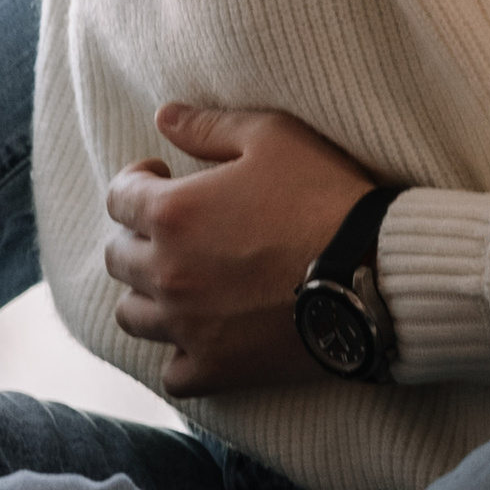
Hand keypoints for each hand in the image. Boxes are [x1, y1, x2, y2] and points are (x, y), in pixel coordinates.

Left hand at [102, 103, 379, 396]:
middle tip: (172, 228)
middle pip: (118, 258)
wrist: (371, 272)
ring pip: (132, 317)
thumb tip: (164, 117)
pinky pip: (172, 373)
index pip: (119, 199)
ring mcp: (188, 327)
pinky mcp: (217, 368)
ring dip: (147, 294)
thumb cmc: (323, 196)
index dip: (136, 181)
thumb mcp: (272, 137)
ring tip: (181, 279)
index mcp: (173, 212)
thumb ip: (209, 127)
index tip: (162, 177)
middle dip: (137, 236)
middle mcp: (167, 273)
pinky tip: (201, 332)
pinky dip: (179, 352)